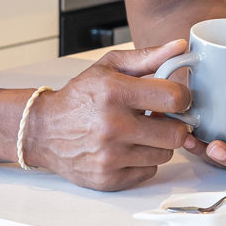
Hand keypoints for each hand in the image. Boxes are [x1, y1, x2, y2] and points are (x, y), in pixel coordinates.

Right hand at [24, 40, 193, 190]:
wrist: (43, 130)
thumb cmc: (79, 97)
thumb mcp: (109, 67)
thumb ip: (147, 57)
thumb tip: (181, 47)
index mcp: (115, 93)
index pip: (174, 98)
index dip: (182, 98)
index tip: (176, 98)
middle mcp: (112, 126)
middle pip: (176, 134)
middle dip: (173, 124)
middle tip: (161, 118)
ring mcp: (110, 156)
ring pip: (164, 154)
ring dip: (157, 143)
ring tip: (140, 132)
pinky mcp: (108, 179)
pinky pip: (148, 171)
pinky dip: (143, 160)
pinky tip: (127, 148)